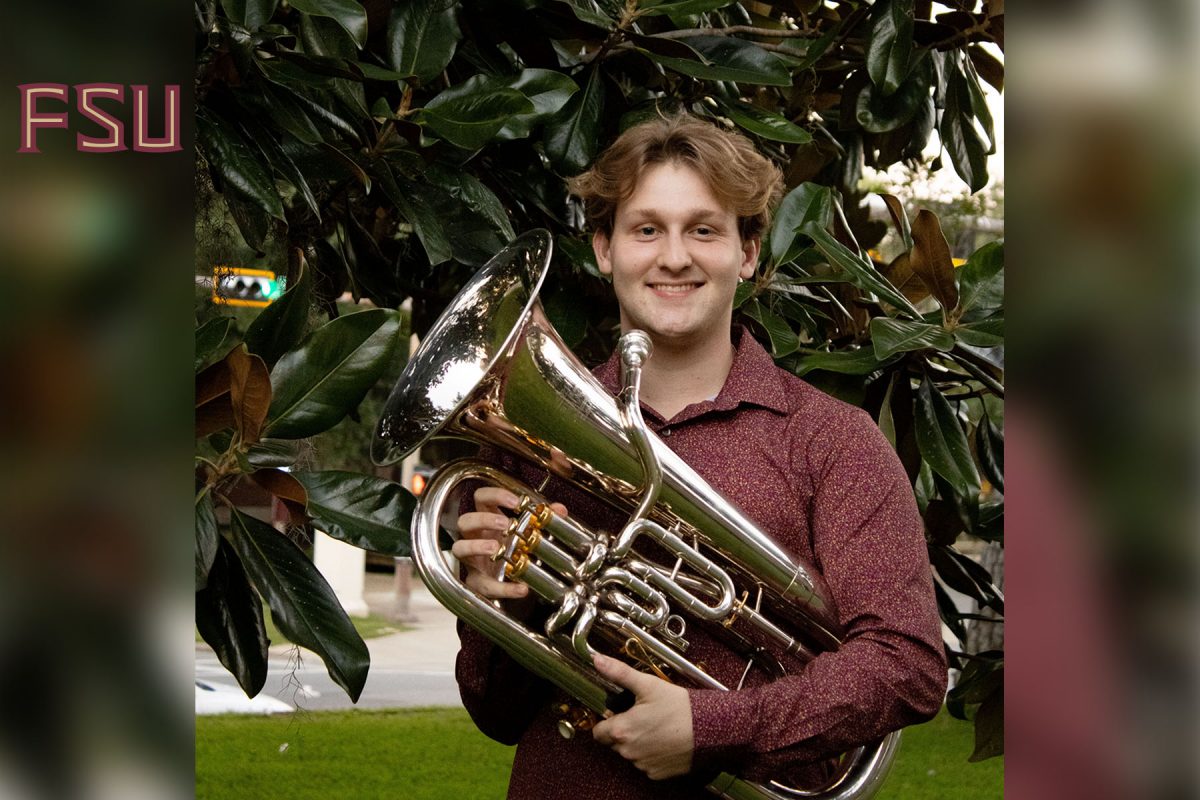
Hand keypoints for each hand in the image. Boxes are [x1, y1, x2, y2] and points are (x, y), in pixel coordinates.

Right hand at [452, 486, 564, 600]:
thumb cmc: (511, 550)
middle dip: (483, 519)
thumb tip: (560, 509)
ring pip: (460, 548)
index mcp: (488, 520)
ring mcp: (472, 560)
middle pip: (465, 520)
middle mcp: (475, 537)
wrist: (506, 582)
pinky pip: (484, 585)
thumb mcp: (527, 532)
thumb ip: (543, 519)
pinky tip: (521, 588)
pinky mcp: (477, 582)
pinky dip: (503, 588)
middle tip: (504, 523)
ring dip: (476, 546)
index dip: (494, 495)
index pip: (481, 498)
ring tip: (495, 548)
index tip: (515, 502)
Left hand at [591, 653, 693, 779]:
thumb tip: (598, 660)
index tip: (617, 714)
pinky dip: (652, 754)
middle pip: (614, 743)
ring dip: (638, 743)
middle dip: (623, 731)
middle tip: (641, 716)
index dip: (606, 721)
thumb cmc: (679, 708)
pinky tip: (664, 740)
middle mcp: (628, 752)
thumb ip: (619, 673)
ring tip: (656, 726)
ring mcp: (643, 764)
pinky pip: (647, 764)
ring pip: (631, 753)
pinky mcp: (657, 773)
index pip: (598, 732)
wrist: (709, 729)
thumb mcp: (647, 684)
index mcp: (621, 730)